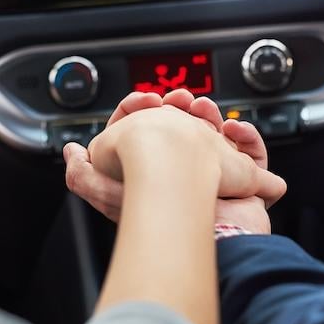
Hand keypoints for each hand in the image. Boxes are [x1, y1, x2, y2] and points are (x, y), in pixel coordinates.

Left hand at [64, 90, 279, 231]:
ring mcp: (220, 184)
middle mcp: (189, 181)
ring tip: (206, 110)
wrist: (202, 224)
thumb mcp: (104, 194)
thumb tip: (70, 151)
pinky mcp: (249, 189)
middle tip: (181, 100)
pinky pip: (253, 156)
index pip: (151, 136)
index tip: (148, 99)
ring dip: (213, 117)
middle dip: (184, 110)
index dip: (146, 113)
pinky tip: (234, 131)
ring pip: (220, 140)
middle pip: (186, 133)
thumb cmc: (157, 212)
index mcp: (158, 179)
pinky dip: (247, 138)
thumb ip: (81, 175)